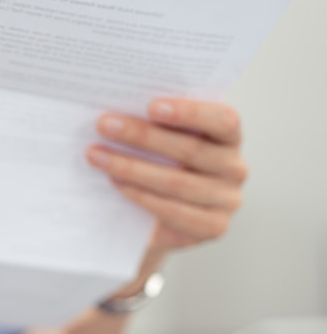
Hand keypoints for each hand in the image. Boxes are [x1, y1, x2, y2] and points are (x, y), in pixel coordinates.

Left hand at [87, 99, 247, 251]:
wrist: (158, 216)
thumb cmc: (159, 163)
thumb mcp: (161, 140)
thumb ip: (153, 123)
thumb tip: (117, 111)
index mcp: (229, 137)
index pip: (223, 120)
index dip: (189, 112)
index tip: (151, 106)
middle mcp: (234, 168)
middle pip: (190, 150)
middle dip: (142, 135)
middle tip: (104, 125)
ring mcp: (227, 200)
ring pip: (177, 182)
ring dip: (131, 167)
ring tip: (98, 156)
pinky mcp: (212, 227)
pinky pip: (173, 210)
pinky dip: (141, 196)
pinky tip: (116, 183)